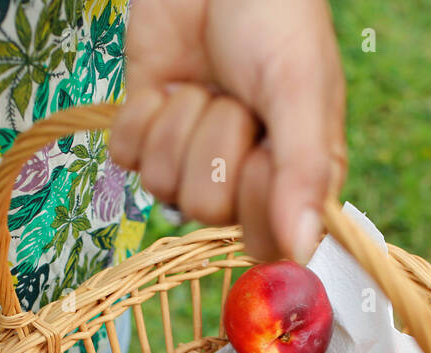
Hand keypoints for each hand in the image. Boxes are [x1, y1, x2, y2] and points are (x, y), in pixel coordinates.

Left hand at [110, 0, 345, 262]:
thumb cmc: (276, 19)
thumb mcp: (301, 89)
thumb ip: (303, 172)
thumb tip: (302, 252)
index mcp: (294, 179)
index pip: (265, 240)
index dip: (257, 199)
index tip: (266, 149)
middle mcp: (242, 179)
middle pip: (207, 211)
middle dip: (216, 144)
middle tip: (234, 99)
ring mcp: (189, 159)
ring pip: (162, 185)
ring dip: (182, 122)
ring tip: (206, 84)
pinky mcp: (145, 135)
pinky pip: (127, 158)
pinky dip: (144, 114)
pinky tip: (168, 84)